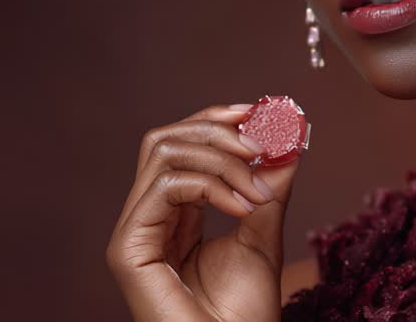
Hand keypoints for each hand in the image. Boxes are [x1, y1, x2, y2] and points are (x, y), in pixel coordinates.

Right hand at [106, 103, 303, 321]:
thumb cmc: (245, 311)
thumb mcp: (264, 230)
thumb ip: (269, 183)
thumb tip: (287, 133)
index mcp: (175, 212)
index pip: (181, 143)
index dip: (217, 120)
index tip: (261, 113)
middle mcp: (149, 216)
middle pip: (166, 139)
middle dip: (218, 130)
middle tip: (262, 143)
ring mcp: (135, 232)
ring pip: (164, 153)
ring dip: (222, 158)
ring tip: (258, 188)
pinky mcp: (128, 249)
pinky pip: (166, 186)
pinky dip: (211, 185)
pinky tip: (243, 208)